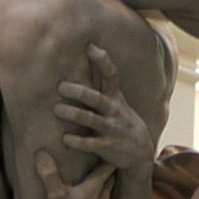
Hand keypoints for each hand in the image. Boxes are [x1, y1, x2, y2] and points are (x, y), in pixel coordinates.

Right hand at [36, 152, 113, 198]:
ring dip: (104, 188)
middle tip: (105, 161)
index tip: (111, 148)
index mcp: (94, 187)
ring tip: (97, 182)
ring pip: (108, 194)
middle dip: (108, 171)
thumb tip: (41, 153)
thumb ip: (49, 173)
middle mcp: (103, 197)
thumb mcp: (54, 194)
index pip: (107, 167)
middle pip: (111, 179)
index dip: (109, 157)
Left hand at [56, 45, 154, 171]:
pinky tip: (65, 139)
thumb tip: (88, 53)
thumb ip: (102, 82)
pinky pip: (92, 144)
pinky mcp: (108, 147)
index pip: (111, 75)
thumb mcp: (116, 101)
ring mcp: (111, 129)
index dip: (102, 61)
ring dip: (75, 114)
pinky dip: (78, 142)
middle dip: (80, 92)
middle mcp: (114, 111)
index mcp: (115, 98)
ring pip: (92, 120)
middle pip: (97, 98)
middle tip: (61, 86)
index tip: (89, 46)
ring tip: (57, 109)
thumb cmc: (121, 120)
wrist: (141, 152)